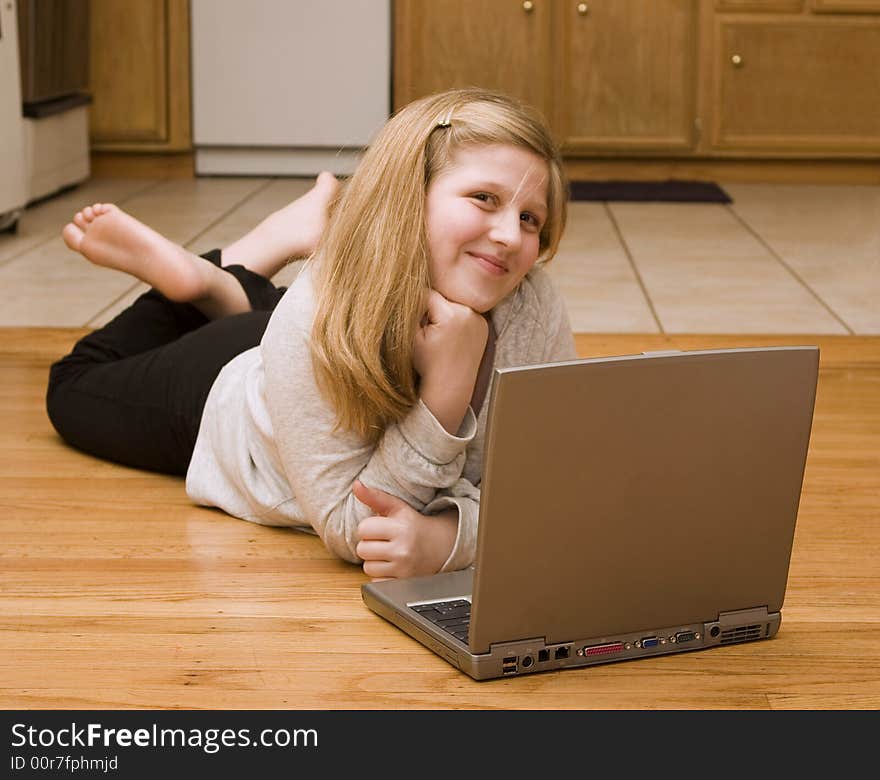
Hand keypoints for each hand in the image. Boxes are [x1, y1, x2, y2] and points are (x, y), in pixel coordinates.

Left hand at [353, 480, 457, 579]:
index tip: (379, 528)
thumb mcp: (397, 508)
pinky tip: (392, 566)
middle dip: (369, 545)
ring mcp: (403, 568)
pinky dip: (381, 576)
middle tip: (383, 542)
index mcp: (401, 527)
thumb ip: (375, 497)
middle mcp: (403, 548)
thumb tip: (356, 485)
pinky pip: (376, 582)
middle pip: (362, 549)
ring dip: (374, 561)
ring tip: (388, 554)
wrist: (440, 546)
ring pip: (367, 567)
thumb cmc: (413, 525)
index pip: (363, 529)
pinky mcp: (403, 583)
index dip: (368, 528)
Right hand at [413, 289, 487, 432]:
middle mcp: (469, 313)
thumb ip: (409, 310)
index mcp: (450, 314)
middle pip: (441, 299)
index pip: (426, 295)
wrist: (450, 387)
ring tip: (441, 338)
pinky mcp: (483, 325)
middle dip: (431, 310)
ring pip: (452, 305)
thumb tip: (406, 288)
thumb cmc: (427, 365)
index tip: (416, 325)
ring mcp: (479, 319)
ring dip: (444, 314)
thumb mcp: (411, 336)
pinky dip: (456, 320)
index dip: (415, 308)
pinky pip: (463, 314)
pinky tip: (451, 338)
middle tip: (429, 333)